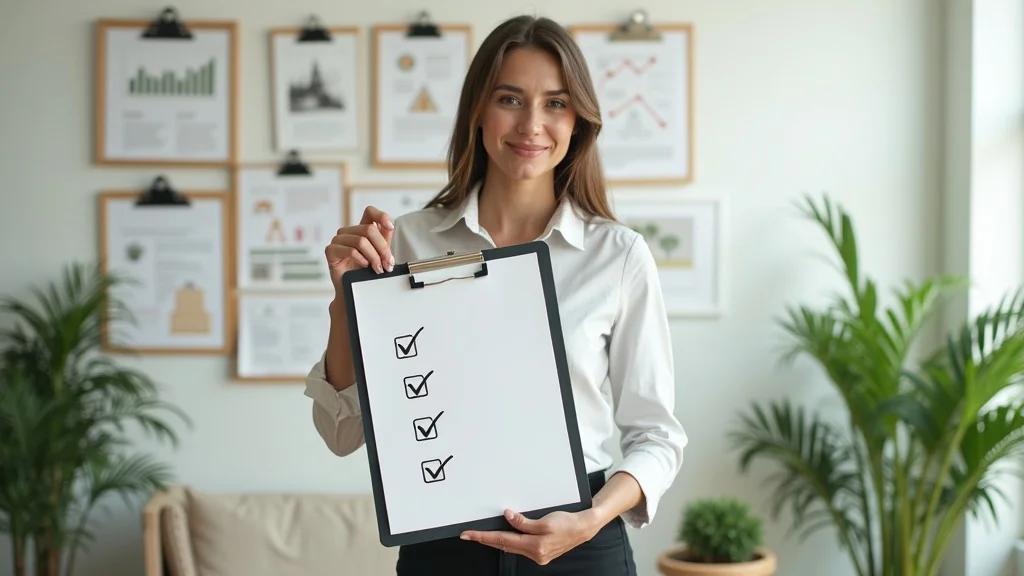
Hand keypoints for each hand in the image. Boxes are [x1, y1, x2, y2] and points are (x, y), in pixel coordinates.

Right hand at [325, 206, 393, 289]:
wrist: (353, 291)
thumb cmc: (365, 272)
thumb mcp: (380, 254)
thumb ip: (384, 239)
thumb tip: (390, 226)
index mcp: (361, 229)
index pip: (370, 212)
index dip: (381, 216)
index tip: (390, 227)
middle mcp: (349, 232)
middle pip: (369, 229)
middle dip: (382, 248)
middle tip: (388, 263)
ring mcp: (338, 240)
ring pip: (361, 241)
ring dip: (374, 257)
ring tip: (378, 268)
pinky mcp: (331, 250)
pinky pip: (350, 250)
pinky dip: (361, 259)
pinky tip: (364, 266)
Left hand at [460, 509, 599, 565]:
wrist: (583, 528)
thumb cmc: (567, 522)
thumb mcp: (545, 520)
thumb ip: (524, 521)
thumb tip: (508, 517)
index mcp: (535, 545)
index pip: (502, 540)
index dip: (483, 537)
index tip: (469, 535)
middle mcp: (535, 554)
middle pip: (504, 546)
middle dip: (486, 540)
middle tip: (469, 534)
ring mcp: (538, 556)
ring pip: (511, 548)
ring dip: (498, 541)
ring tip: (483, 535)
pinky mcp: (541, 554)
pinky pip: (520, 548)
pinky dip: (510, 542)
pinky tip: (505, 537)